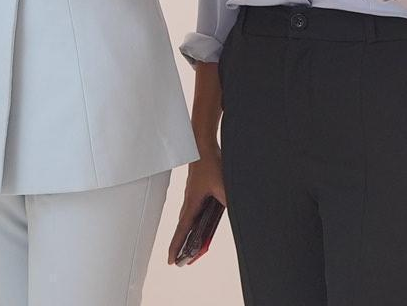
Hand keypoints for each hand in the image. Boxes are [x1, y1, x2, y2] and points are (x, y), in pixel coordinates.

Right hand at [167, 145, 227, 265]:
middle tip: (179, 261)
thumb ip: (227, 201)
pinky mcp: (198, 191)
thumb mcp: (223, 185)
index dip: (176, 246)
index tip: (171, 260)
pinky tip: (201, 226)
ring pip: (188, 221)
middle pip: (183, 228)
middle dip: (180, 245)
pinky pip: (194, 212)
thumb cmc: (209, 163)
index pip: (182, 230)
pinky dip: (194, 224)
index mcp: (192, 203)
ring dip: (187, 235)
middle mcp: (190, 202)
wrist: (203, 145)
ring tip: (190, 249)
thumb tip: (235, 213)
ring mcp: (193, 196)